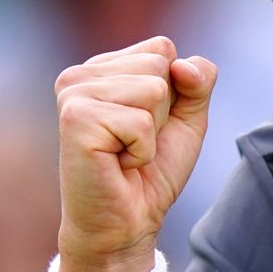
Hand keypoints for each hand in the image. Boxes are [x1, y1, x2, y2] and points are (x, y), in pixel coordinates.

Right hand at [53, 37, 216, 271]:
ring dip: (152, 132)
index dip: (174, 91)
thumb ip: (198, 80)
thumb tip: (181, 65)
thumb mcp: (188, 117)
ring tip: (125, 152)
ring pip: (153, 91)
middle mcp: (81, 75)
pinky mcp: (75, 119)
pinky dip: (142, 150)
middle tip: (135, 142)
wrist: (128, 222)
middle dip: (163, 112)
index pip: (162, 49)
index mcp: (103, 67)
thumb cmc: (152, 171)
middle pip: (159, 66)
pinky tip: (117, 163)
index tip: (148, 124)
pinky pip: (141, 122)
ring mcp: (74, 95)